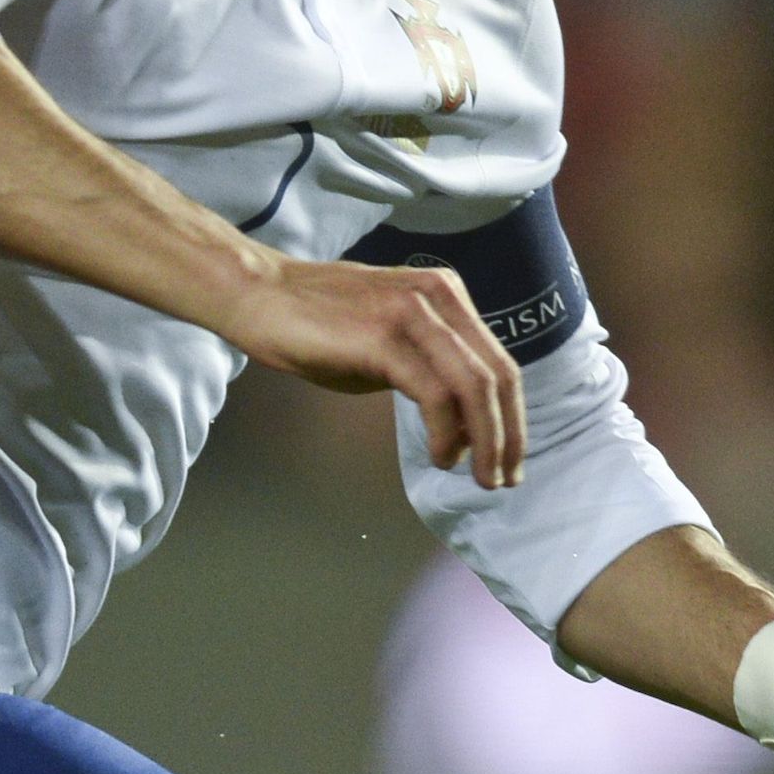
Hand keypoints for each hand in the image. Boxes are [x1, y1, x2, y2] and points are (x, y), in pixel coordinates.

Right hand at [225, 250, 527, 487]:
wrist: (260, 297)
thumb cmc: (315, 325)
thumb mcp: (387, 343)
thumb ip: (428, 372)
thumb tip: (463, 426)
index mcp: (446, 295)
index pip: (499, 362)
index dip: (513, 417)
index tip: (509, 457)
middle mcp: (439, 297)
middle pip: (498, 375)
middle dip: (509, 435)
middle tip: (504, 478)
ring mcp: (414, 313)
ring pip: (475, 386)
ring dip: (486, 441)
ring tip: (480, 477)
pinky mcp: (385, 337)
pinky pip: (435, 393)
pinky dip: (447, 432)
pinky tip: (441, 455)